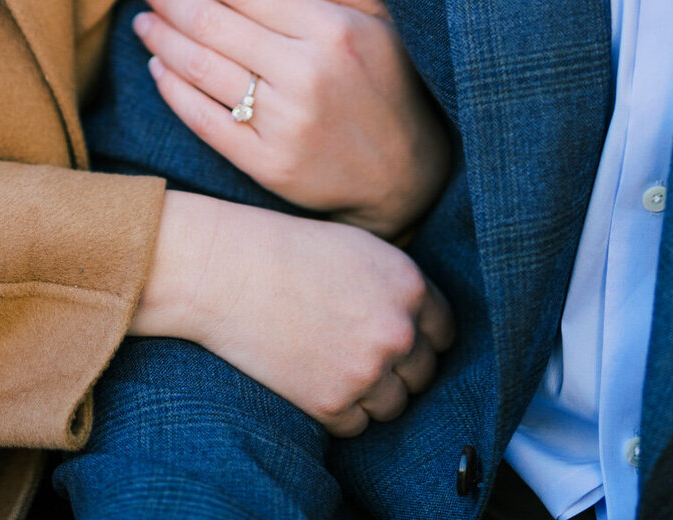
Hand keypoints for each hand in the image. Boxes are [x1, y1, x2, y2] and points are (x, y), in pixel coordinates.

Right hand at [129, 191, 454, 435]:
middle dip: (398, 367)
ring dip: (371, 392)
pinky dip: (340, 409)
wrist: (228, 271)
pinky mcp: (333, 403)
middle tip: (359, 351)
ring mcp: (367, 370)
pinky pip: (356, 424)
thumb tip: (421, 322)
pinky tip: (313, 376)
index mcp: (409, 285)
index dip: (421, 336)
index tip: (399, 338)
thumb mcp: (359, 247)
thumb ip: (398, 285)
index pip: (444, 333)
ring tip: (334, 362)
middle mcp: (398, 330)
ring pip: (393, 405)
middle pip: (423, 373)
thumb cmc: (287, 250)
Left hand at [132, 0, 450, 236]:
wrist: (408, 178)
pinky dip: (173, 91)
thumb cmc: (393, 87)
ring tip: (144, 21)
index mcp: (332, 31)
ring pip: (202, 68)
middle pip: (214, 23)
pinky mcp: (269, 165)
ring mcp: (286, 122)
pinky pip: (205, 121)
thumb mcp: (386, 25)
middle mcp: (306, 73)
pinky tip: (156, 68)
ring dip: (162, 39)